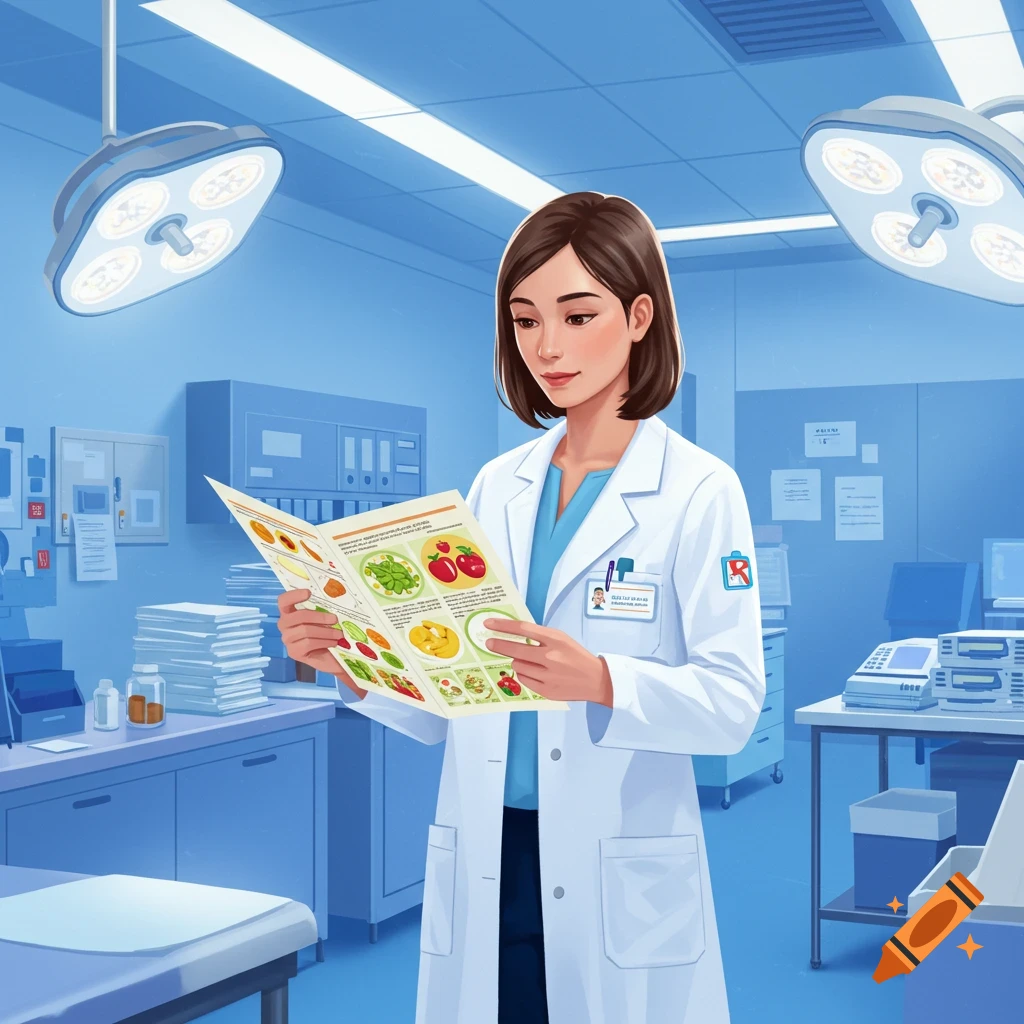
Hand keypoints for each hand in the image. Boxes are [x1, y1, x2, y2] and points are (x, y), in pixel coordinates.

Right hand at [277, 590, 366, 698]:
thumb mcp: (325, 619)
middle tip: (335, 619)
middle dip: (319, 616)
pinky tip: (334, 643)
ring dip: (326, 631)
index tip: (309, 592)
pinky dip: (324, 642)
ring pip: (305, 630)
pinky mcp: (294, 653)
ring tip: (339, 634)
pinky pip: (309, 643)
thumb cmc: (327, 634)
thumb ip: (323, 609)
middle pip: (298, 616)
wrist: (331, 658)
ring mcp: (287, 640)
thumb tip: (334, 596)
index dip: (294, 595)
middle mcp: (285, 625)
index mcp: (290, 613)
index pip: (284, 601)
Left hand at [483, 618, 612, 706]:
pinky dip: (525, 674)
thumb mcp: (562, 639)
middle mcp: (550, 657)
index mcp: (555, 639)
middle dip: (498, 645)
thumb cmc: (576, 656)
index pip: (523, 629)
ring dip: (518, 661)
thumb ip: (540, 636)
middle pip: (515, 649)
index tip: (489, 624)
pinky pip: (524, 679)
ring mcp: (548, 675)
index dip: (503, 626)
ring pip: (517, 666)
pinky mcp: (546, 691)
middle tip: (489, 643)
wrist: (595, 680)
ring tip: (529, 661)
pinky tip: (535, 672)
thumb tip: (512, 634)